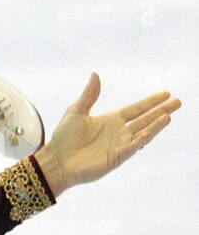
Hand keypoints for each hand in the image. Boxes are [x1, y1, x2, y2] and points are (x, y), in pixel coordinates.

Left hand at [33, 73, 179, 195]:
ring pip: (142, 133)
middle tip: (178, 102)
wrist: (56, 160)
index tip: (166, 94)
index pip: (136, 109)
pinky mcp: (115, 158)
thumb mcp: (76, 111)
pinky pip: (130, 148)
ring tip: (168, 115)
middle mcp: (119, 132)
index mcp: (111, 120)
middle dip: (161, 111)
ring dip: (155, 125)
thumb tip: (95, 74)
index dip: (150, 102)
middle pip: (145, 119)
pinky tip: (149, 133)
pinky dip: (140, 141)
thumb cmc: (64, 137)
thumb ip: (89, 95)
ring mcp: (119, 145)